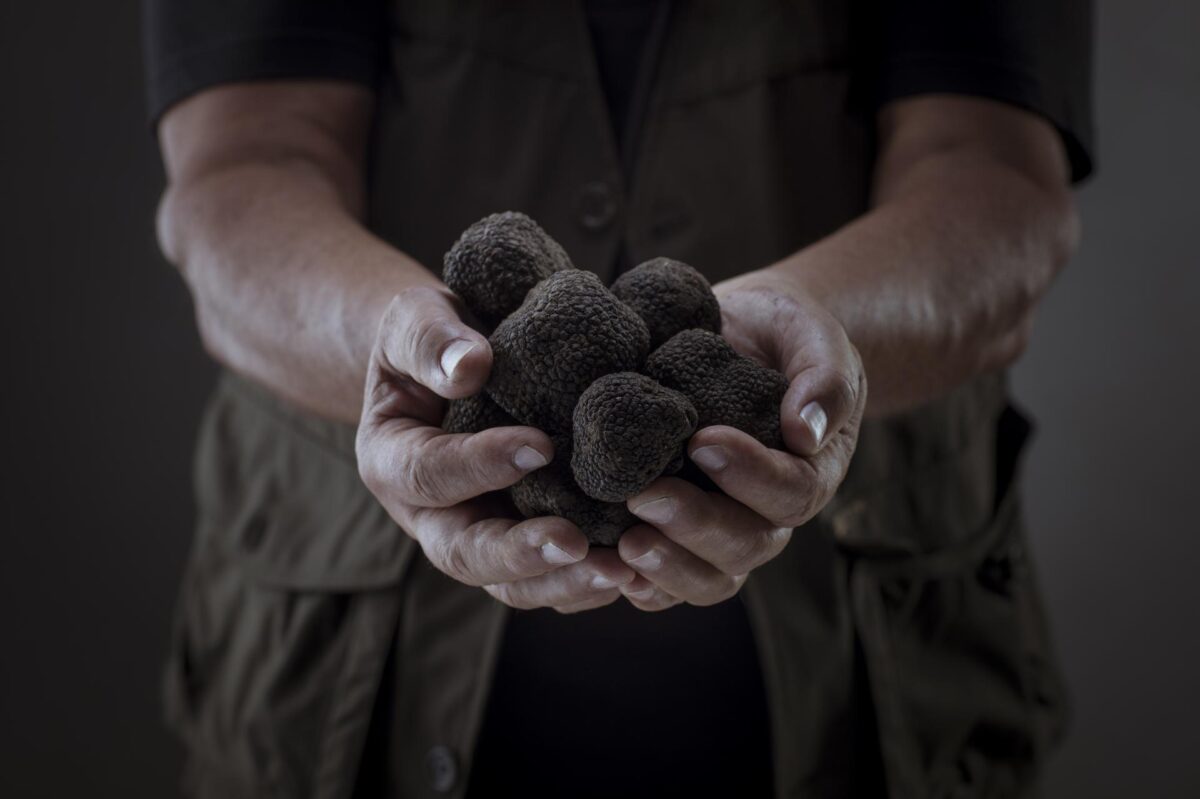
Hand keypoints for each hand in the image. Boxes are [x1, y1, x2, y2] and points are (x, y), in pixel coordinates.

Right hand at [356, 285, 634, 612]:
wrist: (458, 365)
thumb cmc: (435, 338)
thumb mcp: (416, 319)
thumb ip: (431, 340)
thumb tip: (471, 367)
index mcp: (393, 461)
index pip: (429, 474)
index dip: (480, 465)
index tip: (539, 446)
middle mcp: (430, 515)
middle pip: (463, 554)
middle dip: (519, 555)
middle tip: (575, 543)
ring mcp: (479, 536)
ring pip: (512, 584)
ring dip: (564, 583)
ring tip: (621, 573)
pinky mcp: (524, 544)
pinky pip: (553, 579)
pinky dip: (592, 582)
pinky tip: (641, 573)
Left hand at [617, 271, 865, 609]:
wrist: (739, 335)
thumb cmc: (782, 335)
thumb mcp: (813, 337)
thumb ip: (824, 377)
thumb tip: (806, 432)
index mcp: (809, 471)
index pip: (791, 491)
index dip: (750, 475)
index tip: (703, 441)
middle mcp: (767, 513)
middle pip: (746, 545)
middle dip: (696, 526)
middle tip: (645, 496)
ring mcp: (723, 528)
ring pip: (708, 576)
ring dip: (667, 566)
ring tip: (625, 543)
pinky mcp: (679, 532)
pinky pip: (666, 578)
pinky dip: (640, 581)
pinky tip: (606, 564)